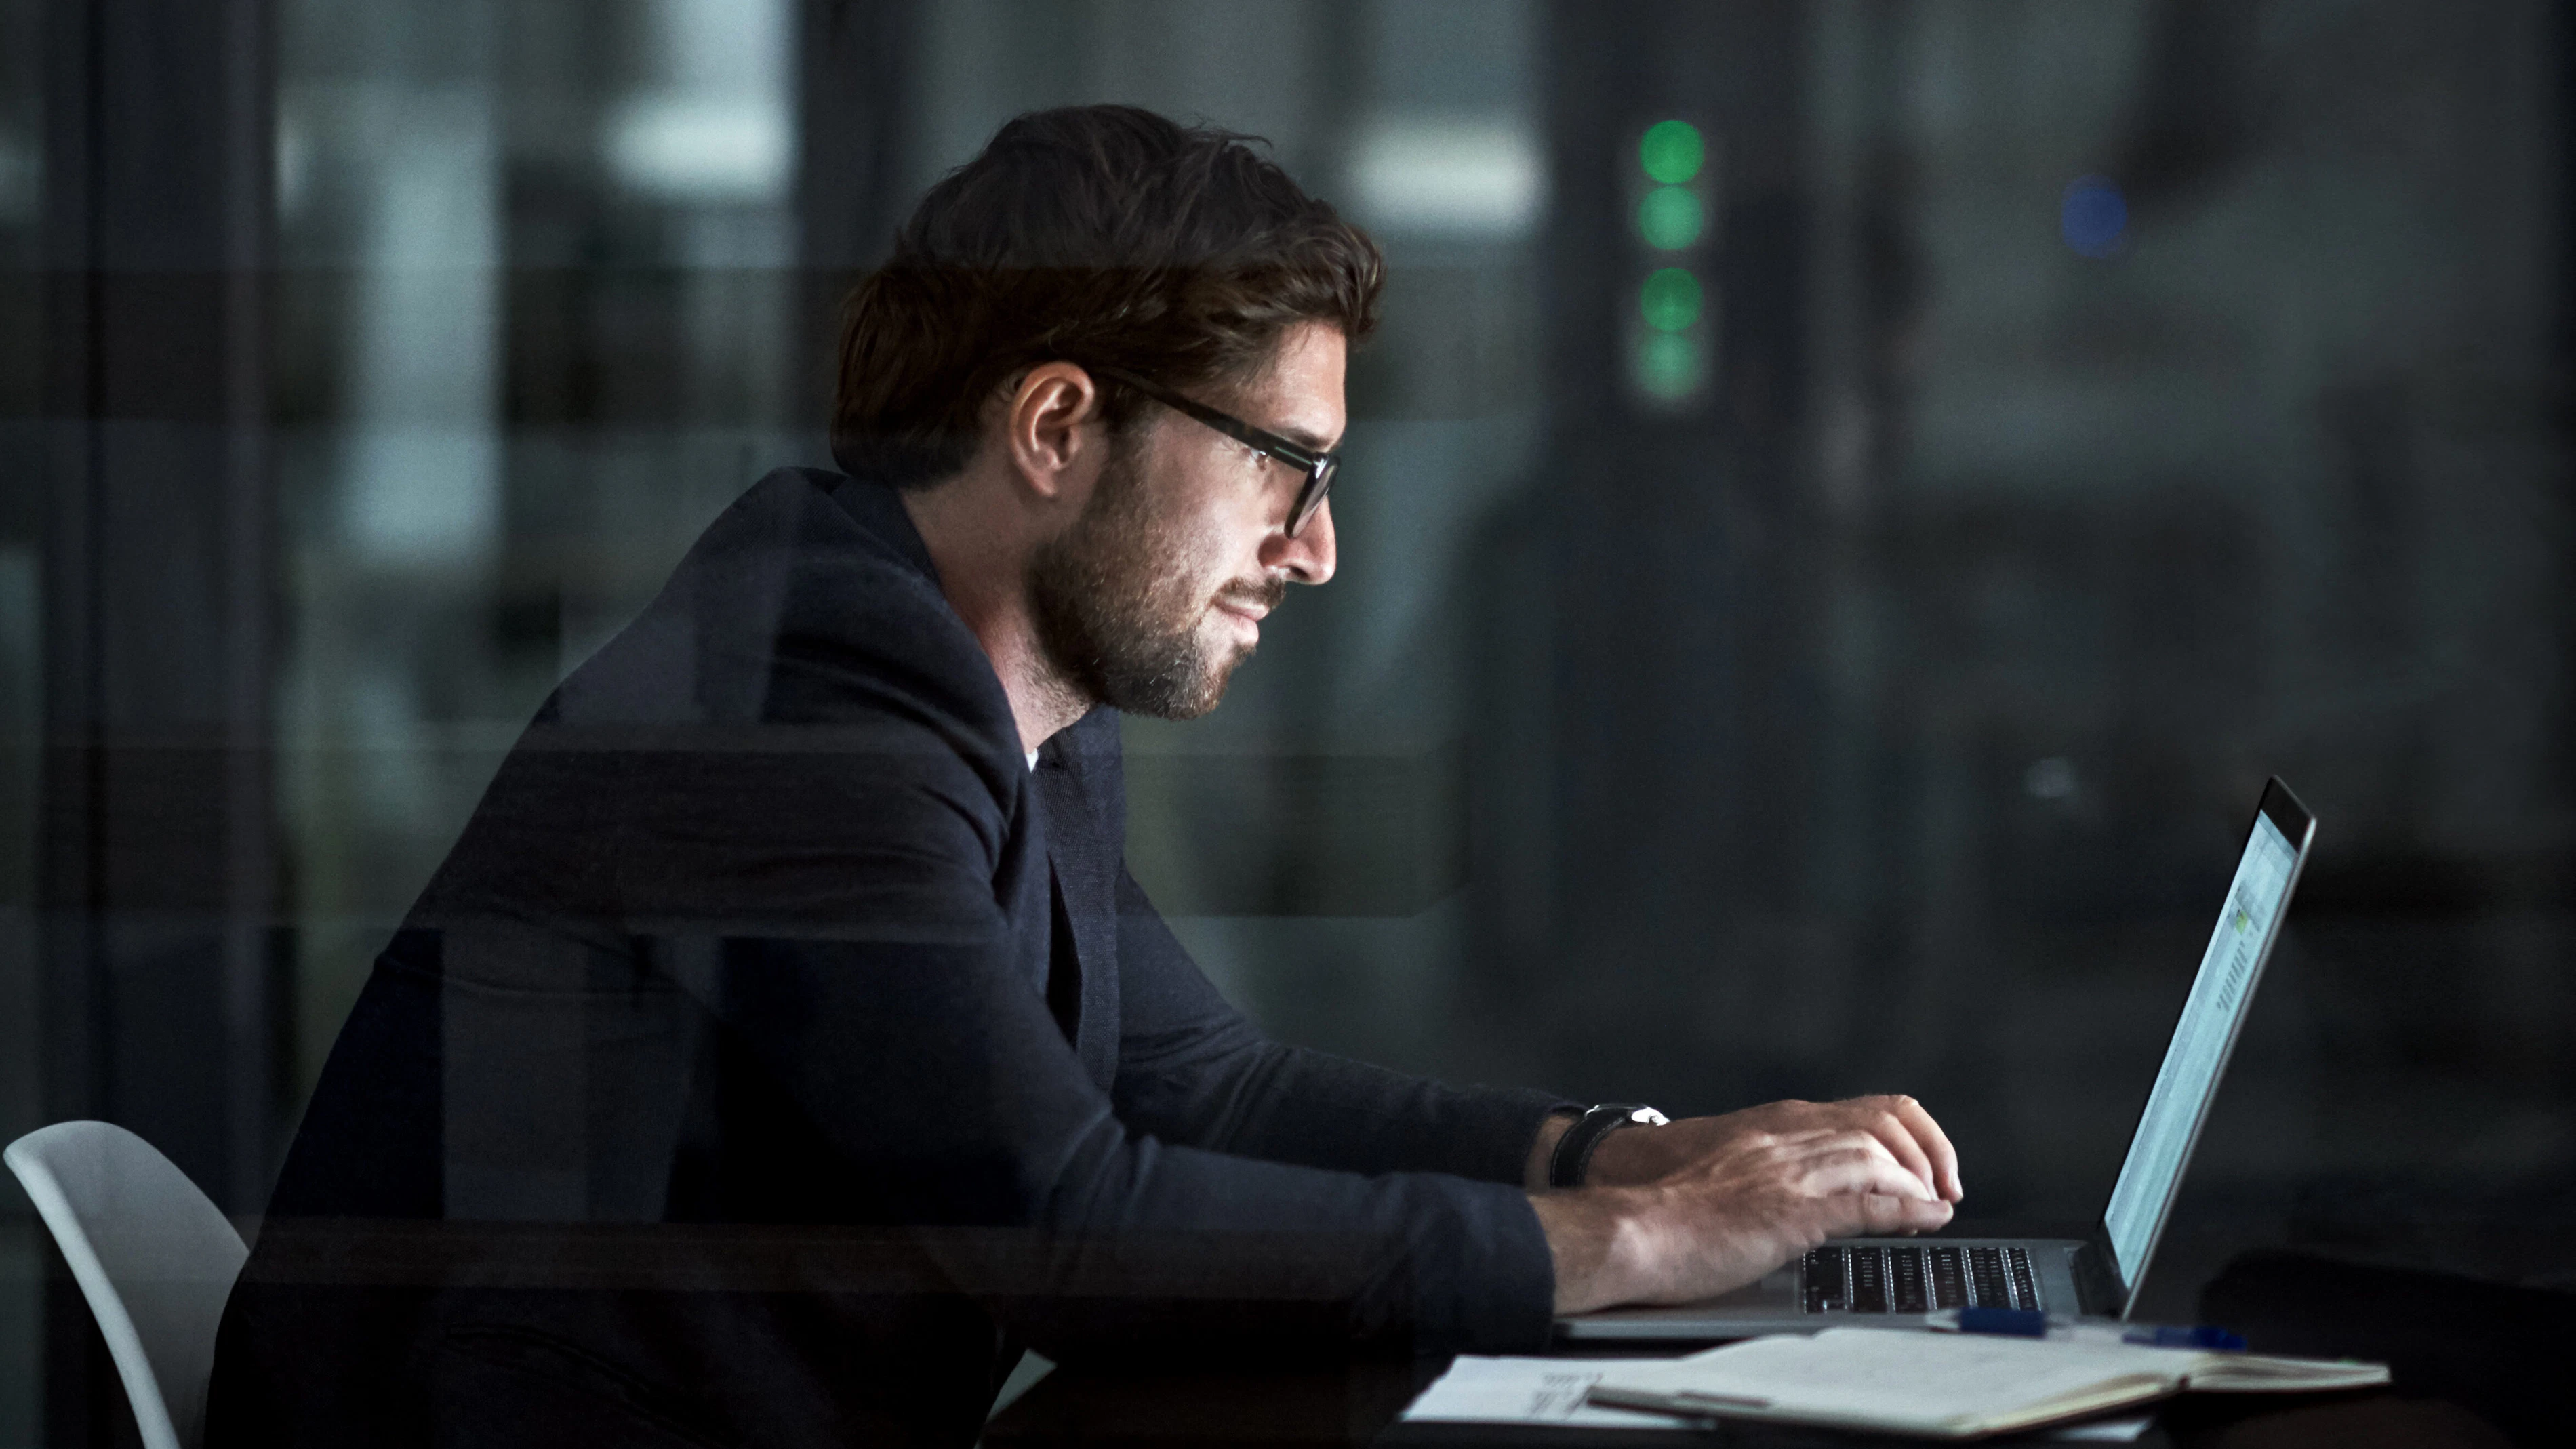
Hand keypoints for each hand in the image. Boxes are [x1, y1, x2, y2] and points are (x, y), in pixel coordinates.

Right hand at [1585, 1095, 1962, 1203]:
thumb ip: (1777, 1172)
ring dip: (1920, 1183)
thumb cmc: (1672, 1211)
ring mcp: (1791, 1172)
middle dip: (1927, 1155)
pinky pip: (1867, 1203)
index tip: (1926, 1167)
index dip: (1910, 1135)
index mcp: (1776, 1126)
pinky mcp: (1791, 1211)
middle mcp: (1789, 1138)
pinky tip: (1926, 1220)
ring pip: (1881, 1157)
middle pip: (1884, 1124)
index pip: (1867, 1109)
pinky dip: (1907, 1211)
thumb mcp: (1734, 1173)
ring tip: (1936, 1207)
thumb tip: (1820, 1195)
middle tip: (1942, 1188)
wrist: (1635, 1228)